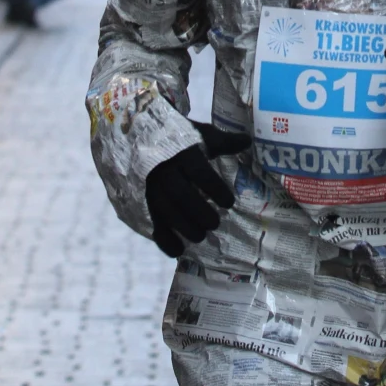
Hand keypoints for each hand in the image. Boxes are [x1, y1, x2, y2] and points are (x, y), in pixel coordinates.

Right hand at [145, 127, 245, 255]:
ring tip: (200, 237)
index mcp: (182, 153)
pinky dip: (164, 239)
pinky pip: (151, 222)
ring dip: (184, 227)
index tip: (229, 202)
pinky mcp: (143, 202)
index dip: (215, 188)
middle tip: (215, 223)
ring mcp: (151, 187)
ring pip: (165, 210)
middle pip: (181, 194)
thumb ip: (222, 142)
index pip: (199, 172)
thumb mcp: (199, 134)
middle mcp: (164, 171)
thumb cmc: (176, 138)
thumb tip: (247, 141)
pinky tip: (178, 251)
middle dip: (199, 211)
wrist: (139, 136)